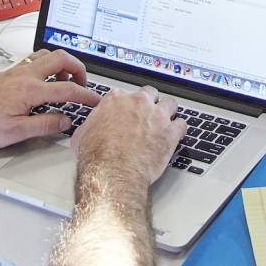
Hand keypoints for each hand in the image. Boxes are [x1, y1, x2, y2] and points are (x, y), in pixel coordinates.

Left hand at [0, 49, 99, 149]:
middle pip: (61, 58)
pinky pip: (32, 61)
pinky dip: (45, 66)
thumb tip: (65, 121)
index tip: (96, 100)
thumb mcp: (16, 133)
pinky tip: (42, 81)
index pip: (67, 88)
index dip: (86, 95)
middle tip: (84, 84)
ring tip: (65, 80)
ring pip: (45, 55)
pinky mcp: (6, 74)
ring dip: (61, 64)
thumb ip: (45, 125)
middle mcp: (24, 75)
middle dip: (78, 68)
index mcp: (30, 90)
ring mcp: (14, 72)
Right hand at [72, 86, 187, 185]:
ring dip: (168, 112)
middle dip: (150, 104)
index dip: (129, 104)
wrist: (112, 172)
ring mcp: (156, 116)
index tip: (129, 111)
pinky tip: (176, 134)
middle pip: (150, 94)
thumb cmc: (96, 156)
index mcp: (116, 99)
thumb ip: (92, 124)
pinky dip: (180, 129)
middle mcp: (138, 103)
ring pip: (170, 104)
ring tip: (165, 122)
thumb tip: (91, 127)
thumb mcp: (83, 134)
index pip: (127, 93)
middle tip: (148, 115)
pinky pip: (182, 124)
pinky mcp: (170, 132)